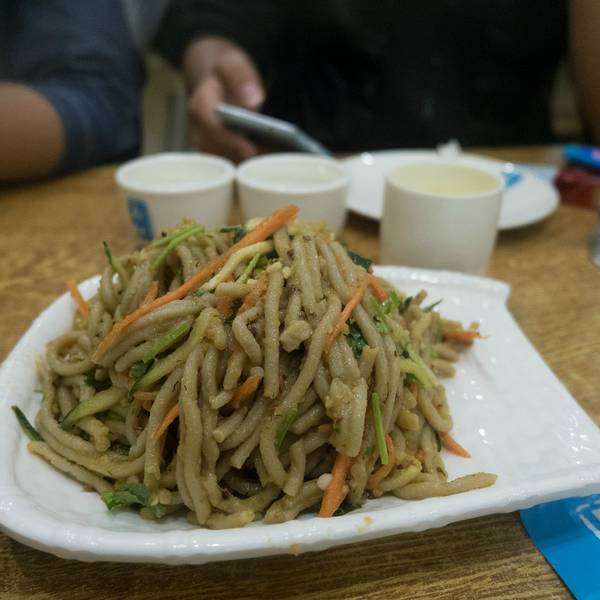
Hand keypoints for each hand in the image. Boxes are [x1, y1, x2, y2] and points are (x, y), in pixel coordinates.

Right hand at [183, 36, 264, 161]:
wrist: (216, 80)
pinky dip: (242, 166)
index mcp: (200, 105)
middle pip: (216, 150)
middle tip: (264, 164)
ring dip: (241, 164)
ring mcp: (203, 143)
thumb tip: (253, 101)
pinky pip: (226, 165)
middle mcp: (197, 128)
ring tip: (264, 167)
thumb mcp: (233, 63)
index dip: (231, 140)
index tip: (250, 149)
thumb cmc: (226, 73)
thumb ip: (240, 76)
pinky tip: (261, 167)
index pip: (212, 128)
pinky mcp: (213, 153)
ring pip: (221, 162)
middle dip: (239, 157)